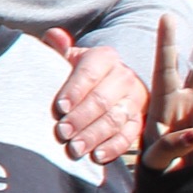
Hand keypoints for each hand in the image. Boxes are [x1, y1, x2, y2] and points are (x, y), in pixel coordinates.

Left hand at [43, 32, 148, 163]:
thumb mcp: (71, 57)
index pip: (89, 72)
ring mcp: (133, 100)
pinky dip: (113, 147)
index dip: (74, 90)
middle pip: (102, 99)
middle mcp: (123, 77)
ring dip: (94, 135)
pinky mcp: (139, 121)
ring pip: (115, 119)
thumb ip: (60, 48)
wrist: (110, 81)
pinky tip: (96, 156)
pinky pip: (129, 136)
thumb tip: (53, 36)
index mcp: (105, 57)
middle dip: (81, 118)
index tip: (59, 108)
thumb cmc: (80, 71)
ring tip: (75, 149)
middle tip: (62, 133)